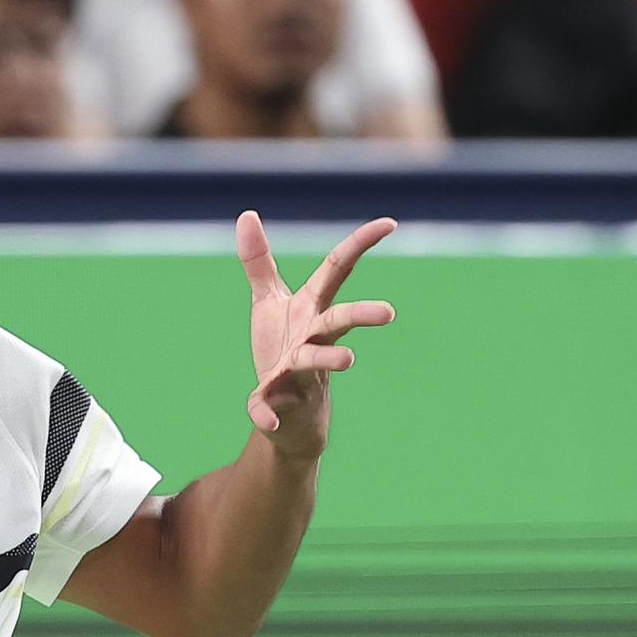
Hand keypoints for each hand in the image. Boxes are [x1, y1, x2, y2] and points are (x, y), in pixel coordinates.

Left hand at [237, 211, 396, 456]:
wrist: (286, 416)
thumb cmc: (283, 350)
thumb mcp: (268, 302)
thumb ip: (258, 262)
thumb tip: (247, 214)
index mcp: (309, 310)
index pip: (337, 271)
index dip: (360, 245)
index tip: (389, 223)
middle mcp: (310, 339)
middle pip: (337, 321)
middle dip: (360, 314)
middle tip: (389, 312)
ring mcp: (296, 373)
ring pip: (315, 363)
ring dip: (329, 359)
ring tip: (349, 360)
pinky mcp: (276, 402)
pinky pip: (269, 409)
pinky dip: (266, 414)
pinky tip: (266, 422)